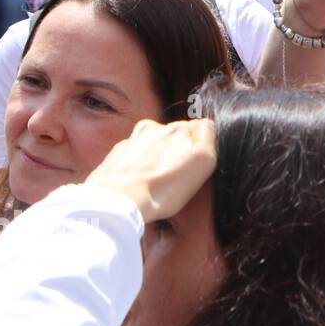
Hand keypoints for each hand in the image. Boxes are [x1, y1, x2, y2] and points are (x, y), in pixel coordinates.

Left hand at [82, 119, 216, 223]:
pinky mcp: (117, 154)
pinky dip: (138, 163)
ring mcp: (133, 139)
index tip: (194, 164)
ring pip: (153, 143)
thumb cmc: (163, 187)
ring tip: (156, 180)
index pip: (199, 127)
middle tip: (175, 174)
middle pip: (175, 134)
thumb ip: (208, 135)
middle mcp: (155, 127)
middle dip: (177, 148)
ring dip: (156, 155)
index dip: (200, 146)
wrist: (118, 200)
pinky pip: (133, 154)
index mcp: (178, 128)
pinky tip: (139, 181)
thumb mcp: (203, 161)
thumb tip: (205, 124)